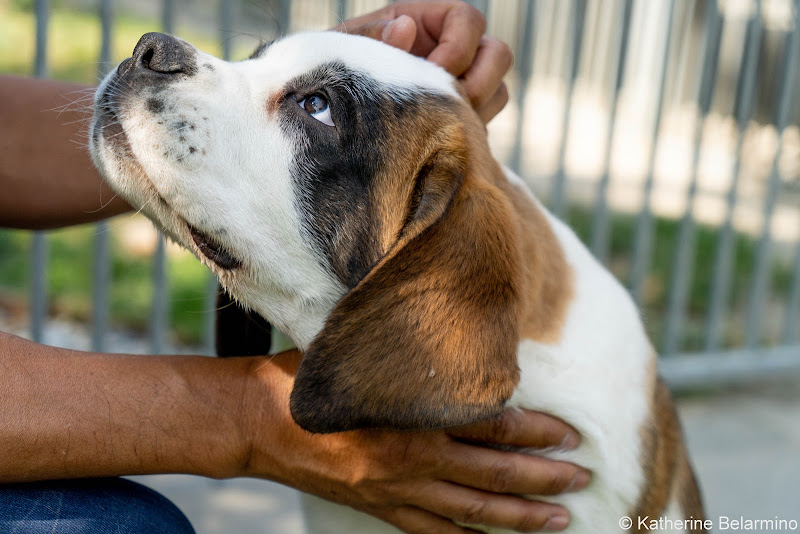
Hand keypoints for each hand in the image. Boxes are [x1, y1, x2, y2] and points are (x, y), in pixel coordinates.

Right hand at [242, 351, 589, 532]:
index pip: (489, 425)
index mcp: (407, 415)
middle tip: (582, 478)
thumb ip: (409, 353)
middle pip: (492, 472)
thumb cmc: (308, 376)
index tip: (570, 434)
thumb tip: (459, 340)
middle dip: (543, 478)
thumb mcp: (360, 352)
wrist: (256, 419)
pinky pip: (431, 531)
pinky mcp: (378, 507)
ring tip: (559, 518)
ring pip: (471, 510)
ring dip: (519, 516)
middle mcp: (408, 459)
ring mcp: (394, 490)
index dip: (535, 431)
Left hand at [333, 0, 512, 123]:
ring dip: (475, 110)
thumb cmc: (337, 75)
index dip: (457, 48)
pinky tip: (437, 143)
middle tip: (442, 105)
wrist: (330, 118)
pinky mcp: (461, 119)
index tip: (429, 73)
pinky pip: (486, 124)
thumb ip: (372, 37)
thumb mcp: (347, 51)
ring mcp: (461, 86)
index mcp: (426, 22)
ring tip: (438, 126)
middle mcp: (452, 51)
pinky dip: (468, 133)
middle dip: (477, 83)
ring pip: (499, 92)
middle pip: (498, 54)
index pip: (468, 19)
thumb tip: (404, 29)